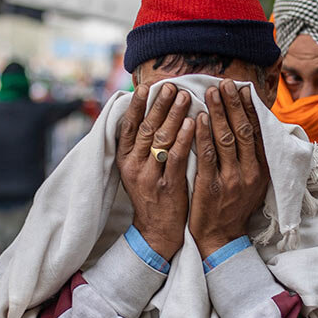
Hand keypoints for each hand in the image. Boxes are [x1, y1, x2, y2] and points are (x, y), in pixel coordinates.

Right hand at [117, 82, 193, 261]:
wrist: (157, 232)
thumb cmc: (152, 195)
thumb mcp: (138, 170)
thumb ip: (141, 146)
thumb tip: (146, 114)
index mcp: (125, 159)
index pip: (129, 126)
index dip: (137, 105)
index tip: (146, 85)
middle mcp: (134, 166)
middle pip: (146, 128)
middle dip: (159, 105)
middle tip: (172, 85)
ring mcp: (150, 177)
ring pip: (161, 140)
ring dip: (173, 115)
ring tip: (185, 96)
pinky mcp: (168, 187)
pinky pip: (176, 159)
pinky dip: (184, 139)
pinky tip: (193, 123)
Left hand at [190, 80, 271, 257]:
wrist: (220, 238)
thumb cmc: (234, 207)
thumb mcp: (252, 183)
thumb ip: (252, 158)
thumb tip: (250, 128)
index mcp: (261, 170)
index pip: (257, 132)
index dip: (250, 108)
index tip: (242, 88)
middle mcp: (249, 173)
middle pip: (243, 131)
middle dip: (233, 104)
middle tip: (224, 83)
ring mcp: (231, 180)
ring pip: (226, 140)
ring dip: (219, 113)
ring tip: (211, 92)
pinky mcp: (211, 187)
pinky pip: (207, 156)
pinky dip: (203, 135)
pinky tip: (199, 118)